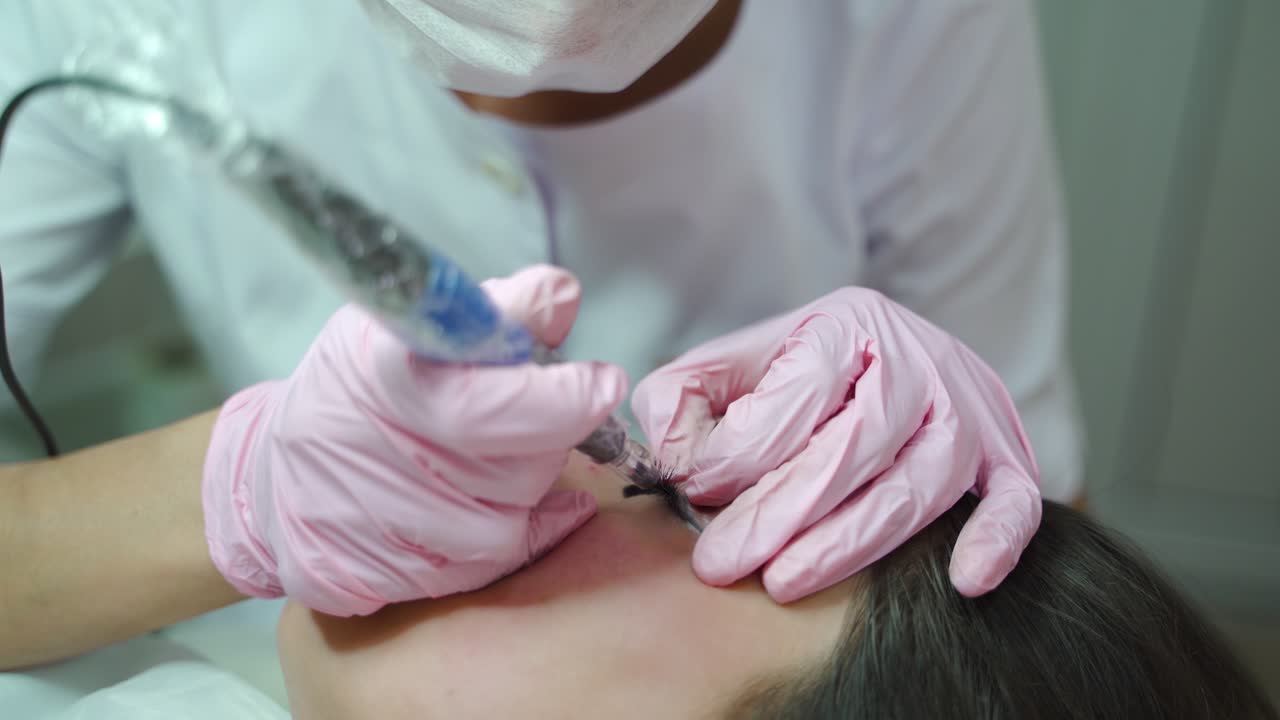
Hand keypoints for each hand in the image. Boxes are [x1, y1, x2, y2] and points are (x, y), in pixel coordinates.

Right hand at [203, 265, 626, 615]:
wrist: (277, 480)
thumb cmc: (353, 389)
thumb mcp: (402, 326)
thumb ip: (489, 311)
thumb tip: (561, 295)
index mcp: (386, 381)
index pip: (493, 400)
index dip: (560, 396)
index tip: (601, 382)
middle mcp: (389, 461)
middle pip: (524, 456)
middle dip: (549, 425)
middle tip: (533, 403)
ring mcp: (395, 530)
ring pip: (520, 505)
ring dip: (529, 473)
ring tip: (492, 447)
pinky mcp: (403, 578)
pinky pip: (503, 555)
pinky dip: (526, 525)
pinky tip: (519, 498)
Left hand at [633, 287, 1040, 601]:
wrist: (892, 355)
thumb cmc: (800, 375)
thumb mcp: (733, 365)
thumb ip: (683, 399)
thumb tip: (668, 457)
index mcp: (846, 323)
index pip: (799, 391)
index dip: (744, 449)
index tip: (699, 493)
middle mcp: (916, 356)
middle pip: (855, 443)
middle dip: (781, 510)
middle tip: (721, 562)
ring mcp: (968, 405)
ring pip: (920, 481)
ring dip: (853, 540)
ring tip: (785, 581)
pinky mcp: (1006, 452)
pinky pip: (1016, 499)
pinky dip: (997, 539)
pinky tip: (965, 581)